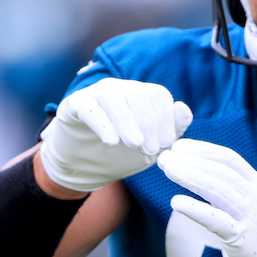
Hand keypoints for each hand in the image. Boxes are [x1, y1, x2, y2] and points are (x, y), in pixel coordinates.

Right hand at [39, 78, 192, 191]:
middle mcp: (118, 88)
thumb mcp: (150, 146)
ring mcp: (94, 94)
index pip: (157, 94)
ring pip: (113, 98)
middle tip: (151, 150)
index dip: (166, 118)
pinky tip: (111, 142)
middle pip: (137, 94)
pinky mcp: (73, 105)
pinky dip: (102, 123)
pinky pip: (88, 107)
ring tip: (135, 144)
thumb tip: (183, 108)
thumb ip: (171, 129)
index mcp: (139, 95)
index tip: (166, 144)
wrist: (83, 167)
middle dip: (148, 123)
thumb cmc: (121, 154)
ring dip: (127, 122)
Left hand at [157, 139, 256, 256]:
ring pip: (218, 189)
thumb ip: (230, 190)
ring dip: (189, 176)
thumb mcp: (250, 207)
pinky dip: (195, 209)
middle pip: (221, 171)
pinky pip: (216, 220)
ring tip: (168, 169)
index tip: (179, 147)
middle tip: (165, 157)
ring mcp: (253, 217)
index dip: (203, 150)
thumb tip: (197, 172)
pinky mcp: (243, 240)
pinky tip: (176, 202)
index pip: (229, 159)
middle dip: (191, 161)